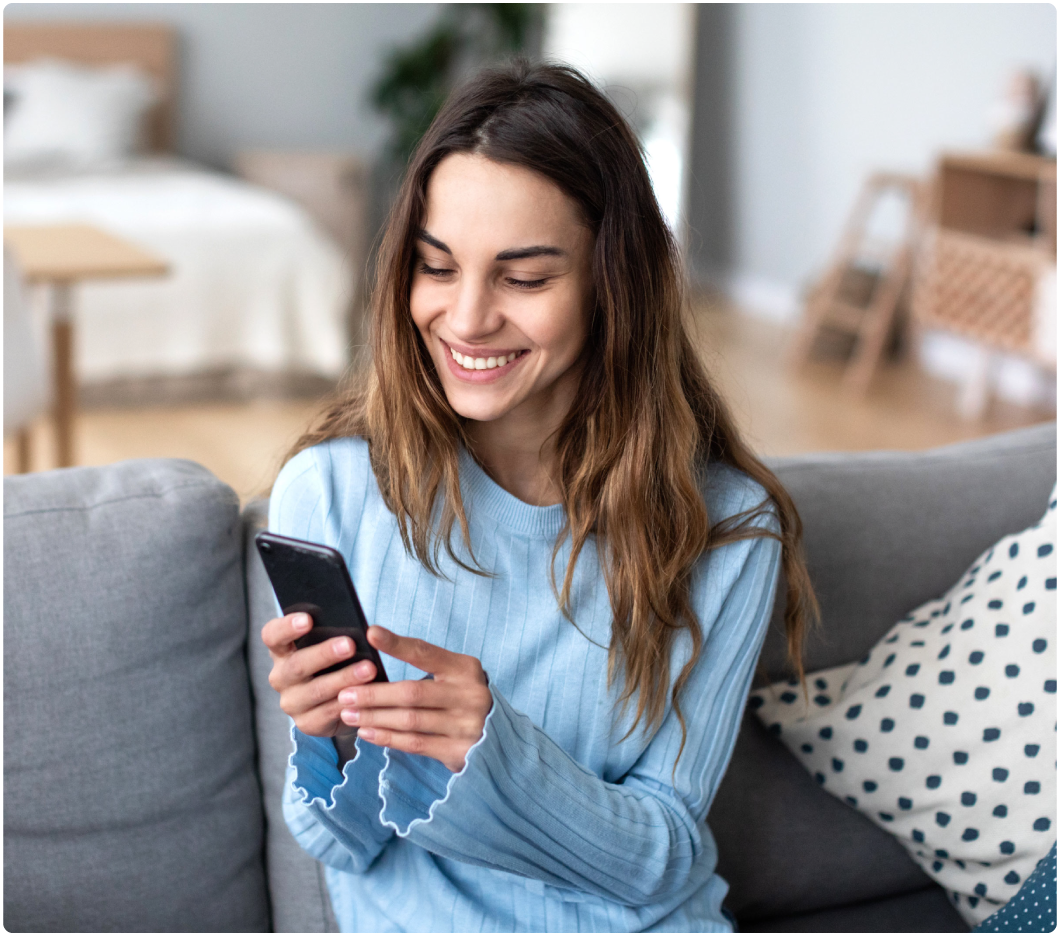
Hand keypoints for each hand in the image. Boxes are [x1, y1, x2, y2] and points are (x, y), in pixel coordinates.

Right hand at [261, 612, 379, 736]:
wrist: (337, 702)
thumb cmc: (334, 662)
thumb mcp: (329, 645)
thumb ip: (333, 634)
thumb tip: (356, 626)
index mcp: (282, 651)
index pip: (273, 635)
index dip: (287, 626)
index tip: (308, 619)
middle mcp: (281, 676)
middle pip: (297, 664)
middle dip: (325, 654)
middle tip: (350, 644)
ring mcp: (291, 702)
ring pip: (316, 690)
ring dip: (344, 679)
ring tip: (368, 669)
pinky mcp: (306, 723)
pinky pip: (328, 713)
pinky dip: (348, 703)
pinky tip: (365, 695)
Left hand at [338, 626, 491, 772]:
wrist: (495, 737)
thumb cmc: (461, 698)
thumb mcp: (453, 675)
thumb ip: (425, 665)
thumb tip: (375, 651)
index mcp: (465, 669)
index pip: (425, 653)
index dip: (396, 644)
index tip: (371, 634)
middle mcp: (469, 695)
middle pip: (412, 692)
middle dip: (374, 693)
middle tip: (345, 693)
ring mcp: (465, 725)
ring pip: (409, 720)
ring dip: (374, 717)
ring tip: (349, 713)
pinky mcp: (457, 751)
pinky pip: (414, 744)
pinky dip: (386, 738)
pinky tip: (367, 732)